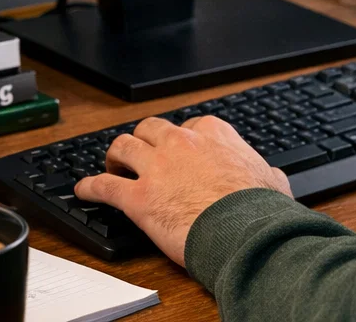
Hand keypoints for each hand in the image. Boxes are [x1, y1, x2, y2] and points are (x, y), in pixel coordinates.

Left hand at [74, 115, 291, 267]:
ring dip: (115, 156)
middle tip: (140, 155)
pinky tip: (84, 191)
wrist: (243, 229)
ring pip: (123, 146)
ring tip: (113, 167)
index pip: (188, 126)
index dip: (180, 141)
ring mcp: (156, 166)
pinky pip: (104, 186)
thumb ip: (263, 170)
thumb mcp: (270, 178)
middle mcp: (180, 141)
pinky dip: (90, 187)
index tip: (177, 152)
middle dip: (144, 140)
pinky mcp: (138, 196)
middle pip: (150, 129)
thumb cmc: (258, 206)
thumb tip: (271, 176)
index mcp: (212, 132)